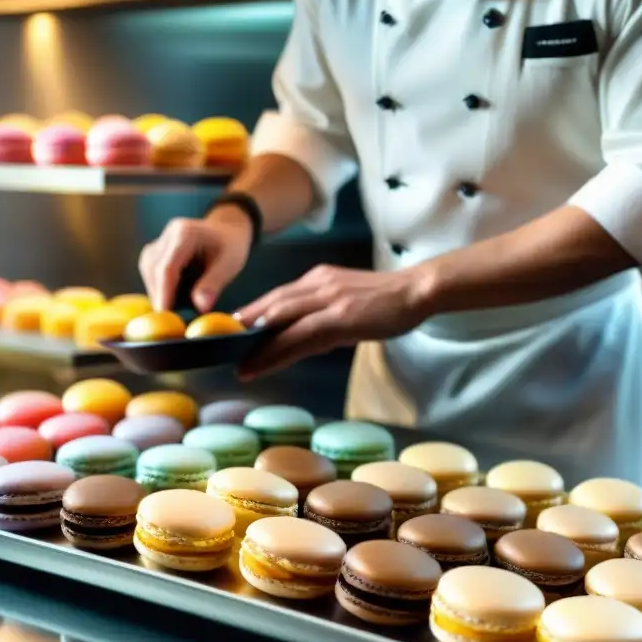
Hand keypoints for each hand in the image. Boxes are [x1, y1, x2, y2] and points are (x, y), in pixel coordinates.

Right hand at [138, 209, 252, 311]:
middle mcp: (169, 233)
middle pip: (153, 269)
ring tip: (173, 308)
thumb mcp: (230, 264)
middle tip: (170, 318)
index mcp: (186, 233)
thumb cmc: (231, 246)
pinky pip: (150, 270)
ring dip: (157, 291)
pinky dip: (158, 286)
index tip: (164, 314)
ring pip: (148, 270)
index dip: (164, 292)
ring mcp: (160, 240)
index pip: (167, 267)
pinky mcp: (156, 249)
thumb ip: (214, 283)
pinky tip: (171, 297)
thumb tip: (201, 307)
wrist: (227, 229)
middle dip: (160, 295)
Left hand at [235, 264, 433, 378]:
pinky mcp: (339, 318)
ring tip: (239, 363)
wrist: (417, 290)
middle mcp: (318, 285)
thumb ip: (326, 310)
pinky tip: (263, 363)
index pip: (280, 296)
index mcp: (320, 278)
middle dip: (247, 328)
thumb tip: (307, 335)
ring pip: (282, 323)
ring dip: (258, 346)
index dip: (255, 312)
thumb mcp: (350, 298)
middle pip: (273, 306)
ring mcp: (328, 300)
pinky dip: (278, 352)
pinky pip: (301, 337)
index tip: (237, 328)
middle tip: (225, 347)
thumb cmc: (389, 299)